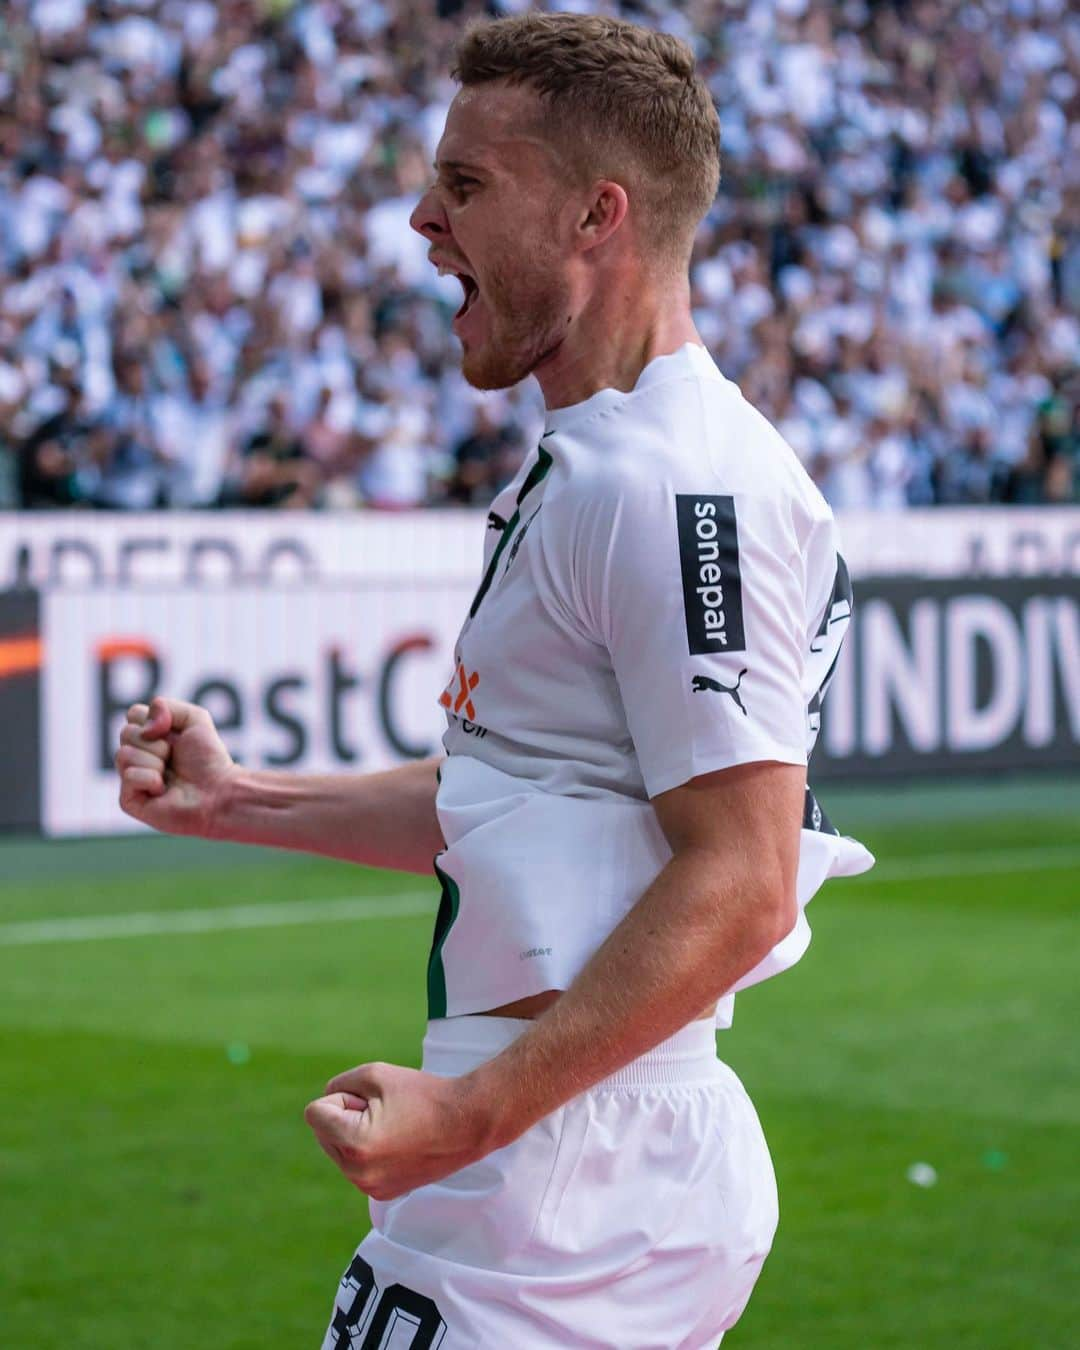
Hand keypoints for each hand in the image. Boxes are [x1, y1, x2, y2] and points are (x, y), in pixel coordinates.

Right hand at [115, 696, 238, 837]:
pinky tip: (163, 789)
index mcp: (149, 737)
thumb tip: (143, 727)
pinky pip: (129, 777)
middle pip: (125, 733)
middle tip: (173, 756)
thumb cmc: (208, 759)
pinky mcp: (129, 800)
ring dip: (154, 761)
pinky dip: (150, 779)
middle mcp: (137, 756)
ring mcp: (132, 779)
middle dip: (156, 743)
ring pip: (123, 754)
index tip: (173, 732)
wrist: (218, 792)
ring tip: (170, 774)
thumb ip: (165, 705)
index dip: (154, 719)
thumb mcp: (194, 718)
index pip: (132, 715)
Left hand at [304, 1062, 495, 1200]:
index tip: (372, 1099)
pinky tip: (398, 1143)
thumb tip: (323, 1107)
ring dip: (355, 1133)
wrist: (466, 1123)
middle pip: (323, 1133)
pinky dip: (368, 1151)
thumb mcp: (375, 1073)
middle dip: (346, 1116)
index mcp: (355, 1143)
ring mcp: (370, 1187)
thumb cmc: (422, 1095)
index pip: (315, 1113)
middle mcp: (357, 1173)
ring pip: (338, 1150)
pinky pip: (356, 1165)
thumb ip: (338, 1085)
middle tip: (385, 1111)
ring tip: (393, 1126)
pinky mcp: (382, 1193)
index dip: (341, 1097)